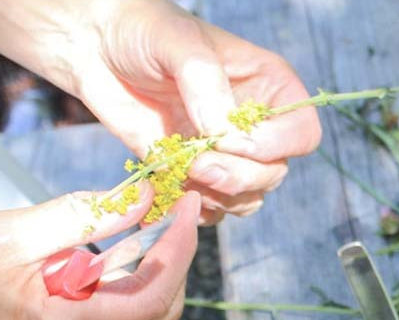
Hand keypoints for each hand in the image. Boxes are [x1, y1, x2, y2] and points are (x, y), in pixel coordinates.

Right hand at [0, 188, 199, 319]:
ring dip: (144, 274)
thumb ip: (85, 217)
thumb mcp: (10, 233)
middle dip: (170, 260)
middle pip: (155, 314)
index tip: (190, 206)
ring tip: (140, 224)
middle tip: (170, 210)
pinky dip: (118, 292)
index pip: (155, 296)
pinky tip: (109, 256)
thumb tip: (144, 199)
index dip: (181, 248)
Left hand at [61, 0, 320, 223]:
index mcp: (270, 87)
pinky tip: (172, 185)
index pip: (302, 134)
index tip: (227, 139)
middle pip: (275, 173)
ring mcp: (226, 153)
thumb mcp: (178, 42)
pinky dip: (194, 208)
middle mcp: (256, 125)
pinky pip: (213, 209)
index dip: (273, 146)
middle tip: (198, 163)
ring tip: (182, 169)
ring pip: (248, 198)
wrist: (96, 47)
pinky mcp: (195, 173)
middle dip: (238, 176)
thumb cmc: (143, 30)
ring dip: (217, 195)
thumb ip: (205, 83)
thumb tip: (224, 132)